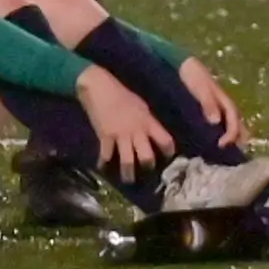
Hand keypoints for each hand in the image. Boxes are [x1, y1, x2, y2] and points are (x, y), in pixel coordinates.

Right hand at [77, 67, 176, 181]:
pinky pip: (106, 155)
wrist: (100, 88)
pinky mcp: (105, 137)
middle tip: (147, 171)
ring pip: (128, 161)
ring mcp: (120, 135)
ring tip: (128, 180)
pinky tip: (102, 168)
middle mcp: (136, 131)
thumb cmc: (122, 94)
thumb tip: (154, 134)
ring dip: (128, 173)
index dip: (169, 151)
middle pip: (147, 156)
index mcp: (148, 122)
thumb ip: (148, 121)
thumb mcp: (141, 106)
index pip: (165, 140)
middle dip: (148, 166)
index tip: (169, 157)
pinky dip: (104, 164)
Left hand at [176, 56, 245, 149]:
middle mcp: (221, 105)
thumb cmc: (191, 74)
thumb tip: (216, 122)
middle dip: (236, 138)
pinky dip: (215, 134)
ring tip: (220, 153)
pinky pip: (215, 124)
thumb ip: (208, 103)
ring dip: (227, 138)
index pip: (234, 120)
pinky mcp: (203, 111)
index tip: (221, 145)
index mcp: (223, 100)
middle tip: (230, 155)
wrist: (177, 64)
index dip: (231, 133)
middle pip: (235, 124)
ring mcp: (213, 108)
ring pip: (227, 125)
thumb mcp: (200, 87)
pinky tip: (207, 143)